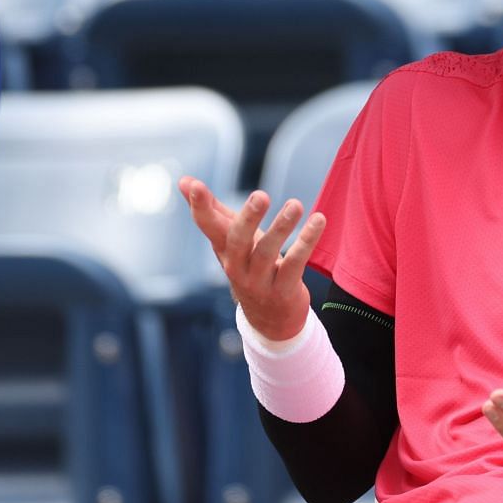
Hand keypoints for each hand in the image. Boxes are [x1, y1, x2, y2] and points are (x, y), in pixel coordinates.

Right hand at [180, 175, 324, 342]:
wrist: (269, 321)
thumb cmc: (249, 268)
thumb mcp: (231, 241)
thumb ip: (213, 211)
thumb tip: (183, 180)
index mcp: (224, 250)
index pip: (208, 226)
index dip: (200, 207)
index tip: (195, 185)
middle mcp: (237, 267)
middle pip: (237, 241)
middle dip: (248, 218)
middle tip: (260, 195)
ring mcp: (259, 282)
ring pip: (268, 253)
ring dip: (282, 227)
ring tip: (295, 204)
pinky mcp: (283, 290)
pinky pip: (295, 264)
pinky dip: (307, 242)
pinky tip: (318, 220)